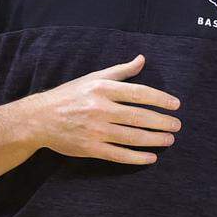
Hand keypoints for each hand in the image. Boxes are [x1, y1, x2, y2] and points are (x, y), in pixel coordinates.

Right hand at [31, 55, 180, 164]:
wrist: (39, 118)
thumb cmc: (69, 95)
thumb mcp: (92, 78)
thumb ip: (119, 71)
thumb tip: (142, 59)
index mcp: (101, 89)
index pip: (139, 93)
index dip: (160, 99)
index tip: (175, 104)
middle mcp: (99, 108)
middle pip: (139, 116)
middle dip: (162, 121)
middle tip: (176, 125)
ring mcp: (95, 130)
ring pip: (132, 136)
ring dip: (154, 139)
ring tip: (169, 139)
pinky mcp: (90, 148)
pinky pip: (119, 154)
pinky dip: (138, 157)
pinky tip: (151, 157)